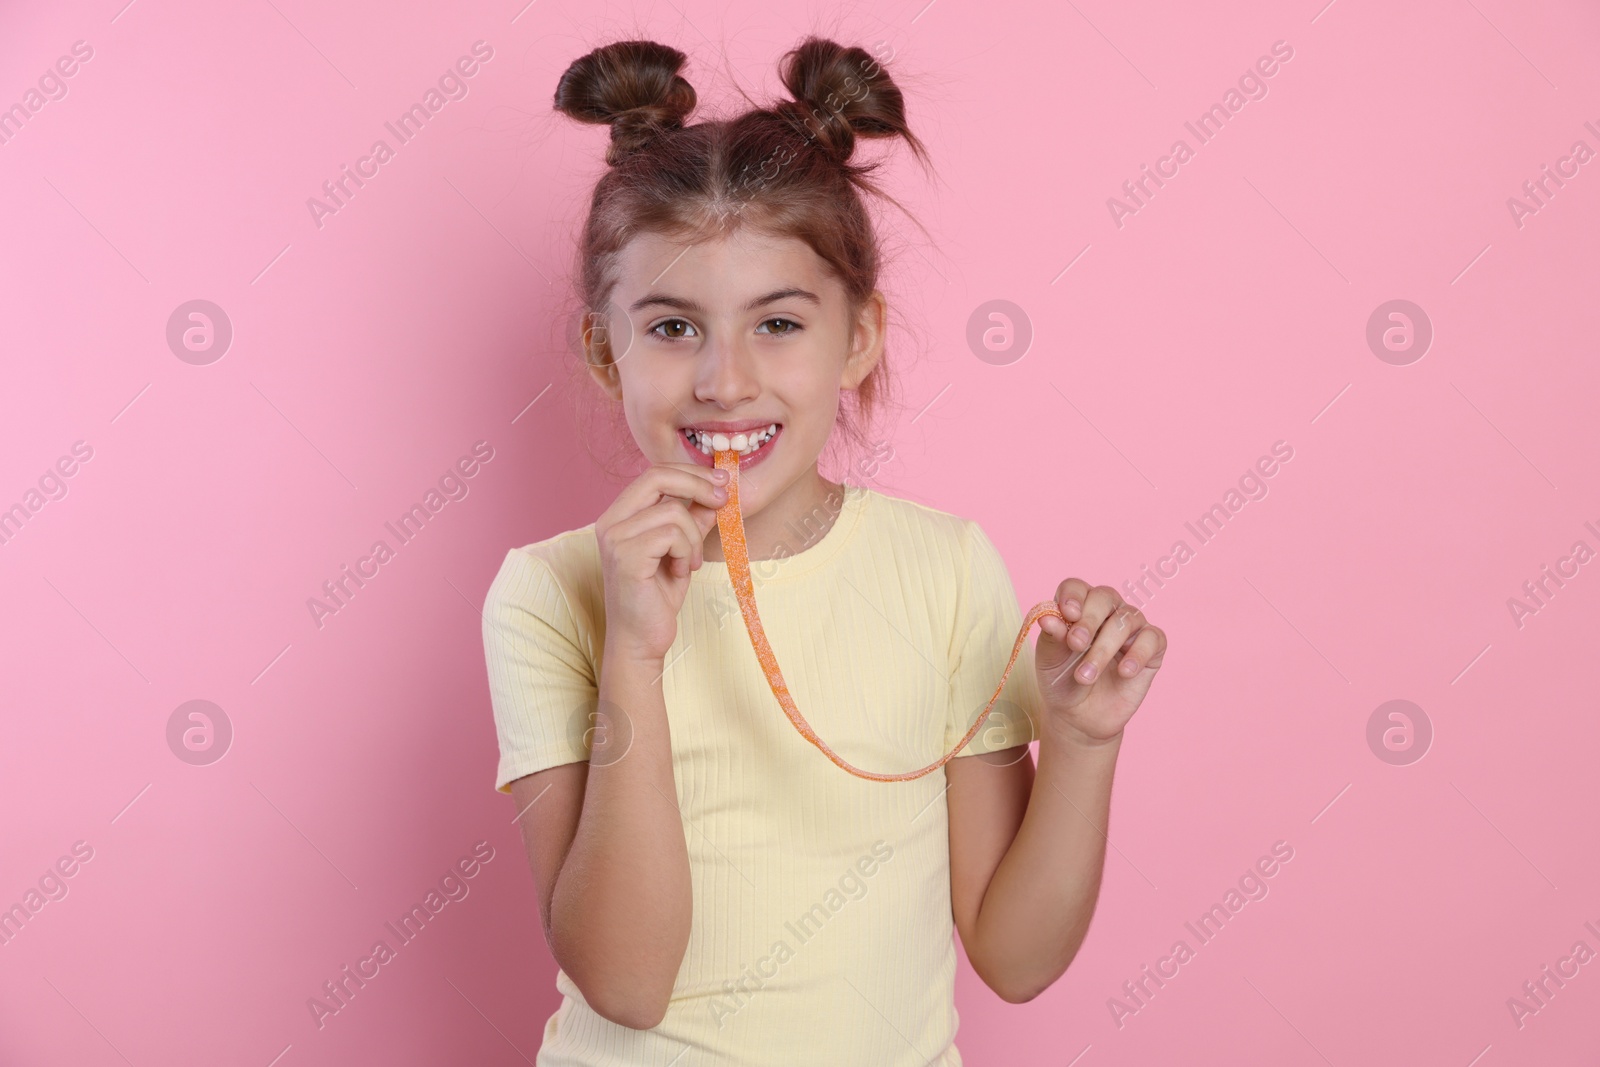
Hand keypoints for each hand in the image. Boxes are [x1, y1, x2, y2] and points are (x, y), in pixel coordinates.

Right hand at [595, 463, 729, 662]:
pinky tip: (681, 572)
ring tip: (689, 562)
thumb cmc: (656, 598)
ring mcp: (615, 539)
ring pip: (674, 512)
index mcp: (619, 516)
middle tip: (723, 500)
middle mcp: (610, 522)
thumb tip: (716, 492)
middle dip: (698, 484)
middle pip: (657, 477)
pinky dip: (686, 552)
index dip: (690, 473)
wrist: (640, 641)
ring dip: (694, 537)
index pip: (654, 474)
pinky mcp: (626, 557)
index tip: (721, 482)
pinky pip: (672, 535)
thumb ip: (693, 519)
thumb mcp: (681, 550)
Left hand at [1034, 579, 1165, 745]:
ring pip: (1126, 620)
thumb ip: (1051, 637)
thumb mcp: (1049, 660)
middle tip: (1076, 644)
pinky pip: (1152, 638)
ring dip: (1104, 648)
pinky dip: (1138, 653)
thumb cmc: (1062, 681)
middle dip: (1089, 620)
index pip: (1077, 587)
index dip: (1073, 596)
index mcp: (1078, 607)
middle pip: (1104, 597)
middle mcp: (1107, 611)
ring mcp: (1131, 628)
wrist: (1079, 717)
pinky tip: (1123, 672)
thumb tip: (1048, 617)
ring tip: (1085, 676)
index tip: (1067, 614)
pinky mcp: (1151, 648)